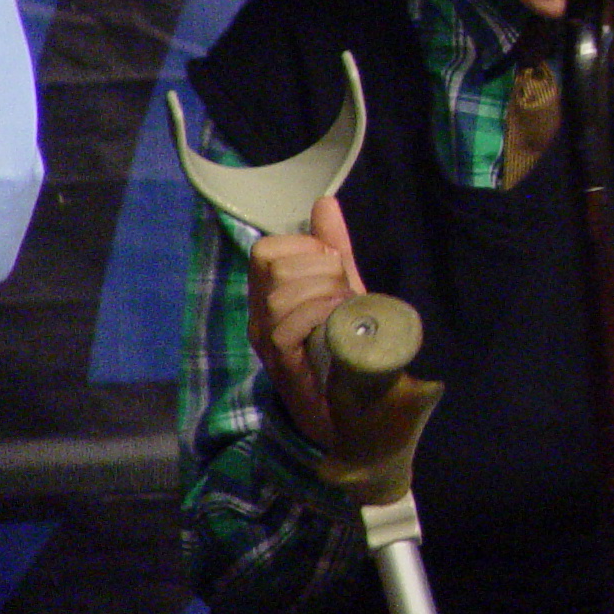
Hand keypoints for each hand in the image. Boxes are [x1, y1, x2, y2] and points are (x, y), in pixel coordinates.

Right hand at [245, 195, 365, 451]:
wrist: (354, 410)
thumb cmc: (346, 344)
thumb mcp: (344, 287)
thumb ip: (334, 248)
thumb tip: (324, 202)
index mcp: (272, 295)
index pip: (267, 250)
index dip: (303, 247)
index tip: (333, 265)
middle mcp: (260, 316)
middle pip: (274, 265)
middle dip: (318, 266)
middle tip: (342, 289)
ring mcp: (266, 341)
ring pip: (281, 294)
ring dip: (322, 292)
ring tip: (344, 309)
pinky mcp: (279, 363)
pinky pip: (286, 325)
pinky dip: (318, 315)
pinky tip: (336, 323)